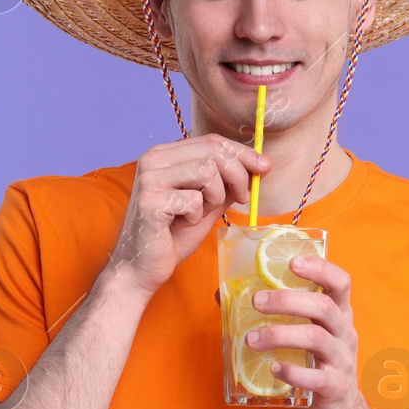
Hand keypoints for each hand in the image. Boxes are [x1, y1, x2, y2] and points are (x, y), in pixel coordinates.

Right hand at [105, 133, 269, 300]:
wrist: (143, 268)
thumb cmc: (174, 236)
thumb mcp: (208, 204)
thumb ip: (227, 183)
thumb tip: (259, 166)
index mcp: (165, 155)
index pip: (212, 141)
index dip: (243, 152)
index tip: (265, 167)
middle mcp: (153, 159)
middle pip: (212, 150)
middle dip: (238, 174)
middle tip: (243, 198)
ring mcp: (149, 178)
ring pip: (206, 170)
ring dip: (216, 196)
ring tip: (203, 212)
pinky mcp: (149, 201)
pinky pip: (193, 199)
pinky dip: (197, 215)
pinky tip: (183, 223)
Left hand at [247, 252, 371, 408]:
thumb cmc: (314, 366)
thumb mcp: (301, 336)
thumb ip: (273, 315)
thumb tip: (224, 294)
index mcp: (339, 315)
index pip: (340, 282)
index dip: (320, 268)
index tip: (292, 262)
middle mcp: (345, 333)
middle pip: (323, 306)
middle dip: (287, 300)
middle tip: (256, 302)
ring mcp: (343, 361)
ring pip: (317, 339)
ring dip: (280, 335)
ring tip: (251, 340)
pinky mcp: (336, 388)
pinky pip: (316, 377)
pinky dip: (292, 371)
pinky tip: (274, 368)